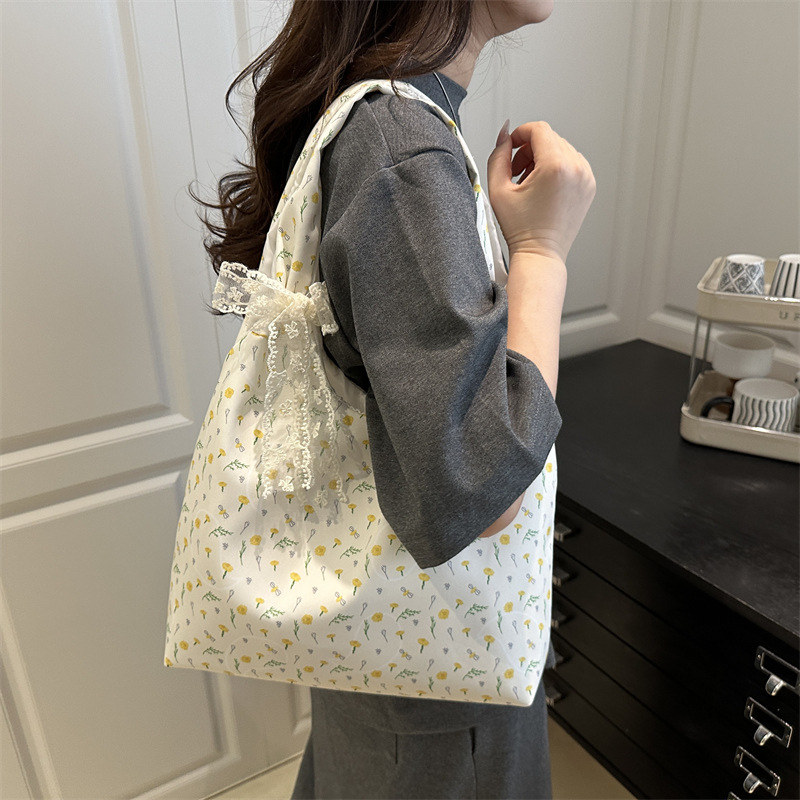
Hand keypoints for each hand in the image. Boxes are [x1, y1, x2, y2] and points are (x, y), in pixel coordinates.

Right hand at [486, 120, 595, 262]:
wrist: (540, 253)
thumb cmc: (521, 229)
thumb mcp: (498, 189)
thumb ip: (498, 156)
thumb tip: (504, 135)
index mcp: (555, 166)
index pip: (539, 129)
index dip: (519, 133)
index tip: (510, 146)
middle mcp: (576, 168)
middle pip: (549, 138)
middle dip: (529, 149)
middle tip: (516, 172)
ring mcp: (586, 176)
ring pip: (561, 148)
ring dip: (542, 158)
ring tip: (529, 182)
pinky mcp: (589, 185)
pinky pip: (571, 162)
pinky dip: (556, 168)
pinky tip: (543, 187)